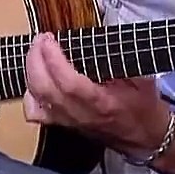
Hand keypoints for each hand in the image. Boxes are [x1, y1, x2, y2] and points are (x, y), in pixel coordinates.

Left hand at [22, 32, 171, 156]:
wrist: (145, 136)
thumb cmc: (143, 106)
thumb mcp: (143, 78)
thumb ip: (125, 60)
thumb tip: (108, 37)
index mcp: (102, 103)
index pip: (70, 83)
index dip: (54, 60)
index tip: (49, 39)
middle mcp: (81, 114)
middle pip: (46, 90)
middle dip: (36, 60)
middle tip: (40, 39)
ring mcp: (69, 121)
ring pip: (36, 101)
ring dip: (30, 73)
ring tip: (36, 52)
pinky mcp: (63, 124)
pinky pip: (36, 113)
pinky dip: (29, 94)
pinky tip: (34, 79)